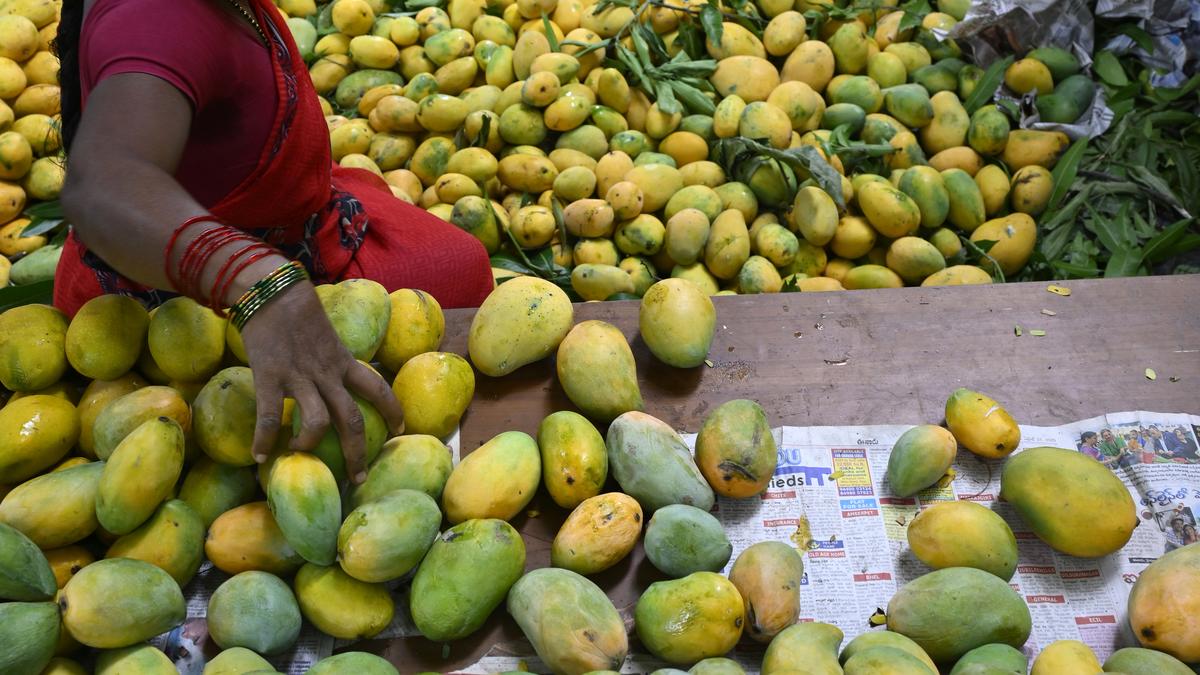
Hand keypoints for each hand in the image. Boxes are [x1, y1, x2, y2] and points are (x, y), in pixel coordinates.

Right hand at [242, 281, 403, 482]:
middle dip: (358, 451)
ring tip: (300, 456)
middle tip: (358, 477)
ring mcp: (300, 376)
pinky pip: (269, 415)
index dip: (393, 409)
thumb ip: (331, 357)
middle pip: (353, 418)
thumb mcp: (326, 335)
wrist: (272, 290)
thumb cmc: (297, 310)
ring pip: (319, 422)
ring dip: (311, 445)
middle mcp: (327, 373)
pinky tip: (259, 455)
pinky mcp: (271, 376)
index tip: (400, 428)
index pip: (378, 387)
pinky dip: (264, 438)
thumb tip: (333, 376)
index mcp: (343, 361)